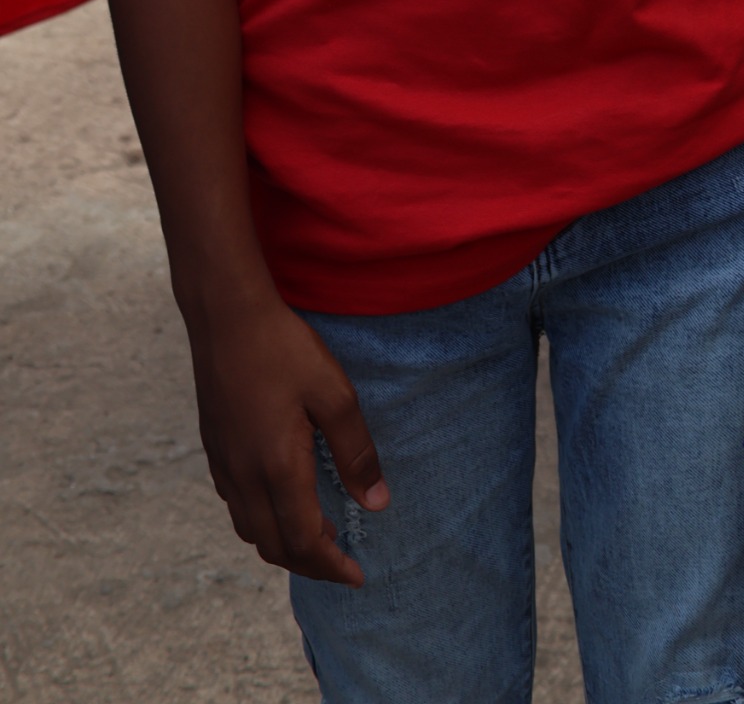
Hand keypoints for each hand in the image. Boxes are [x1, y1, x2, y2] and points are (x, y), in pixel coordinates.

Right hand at [185, 289, 388, 585]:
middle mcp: (245, 477)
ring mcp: (224, 465)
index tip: (359, 576)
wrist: (227, 317)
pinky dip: (263, 521)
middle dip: (310, 564)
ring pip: (251, 530)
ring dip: (284, 545)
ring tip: (318, 537)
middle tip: (343, 563)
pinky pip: (237, 506)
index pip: (305, 542)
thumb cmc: (284, 350)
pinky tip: (283, 499)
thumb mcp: (334, 394)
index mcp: (278, 468)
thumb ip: (356, 451)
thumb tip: (376, 503)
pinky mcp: (215, 450)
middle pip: (274, 547)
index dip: (333, 567)